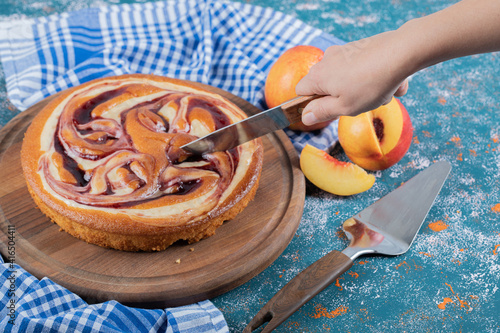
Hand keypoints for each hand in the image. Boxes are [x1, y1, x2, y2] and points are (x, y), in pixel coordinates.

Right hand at [296, 30, 410, 125]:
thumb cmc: (371, 83)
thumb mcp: (344, 107)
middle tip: (360, 103)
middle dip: (343, 98)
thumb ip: (322, 112)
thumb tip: (305, 117)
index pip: (301, 92)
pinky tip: (389, 81)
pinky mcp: (361, 47)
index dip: (311, 105)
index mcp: (318, 76)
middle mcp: (327, 60)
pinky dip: (373, 78)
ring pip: (347, 79)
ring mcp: (344, 51)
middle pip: (326, 86)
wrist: (402, 52)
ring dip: (363, 90)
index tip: (329, 111)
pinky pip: (362, 69)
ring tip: (381, 93)